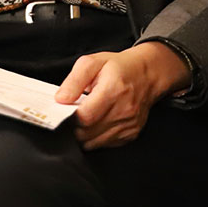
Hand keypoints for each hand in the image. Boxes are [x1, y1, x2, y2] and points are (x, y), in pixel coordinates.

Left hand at [54, 41, 190, 149]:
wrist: (147, 74)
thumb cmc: (119, 67)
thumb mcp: (92, 62)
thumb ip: (74, 81)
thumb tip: (60, 99)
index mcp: (113, 90)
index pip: (85, 116)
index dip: (70, 116)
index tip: (66, 109)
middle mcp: (124, 110)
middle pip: (87, 132)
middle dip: (74, 126)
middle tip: (74, 113)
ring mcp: (129, 125)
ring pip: (94, 142)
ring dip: (84, 133)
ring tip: (86, 117)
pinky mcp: (131, 134)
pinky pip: (105, 144)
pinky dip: (96, 137)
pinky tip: (98, 122)